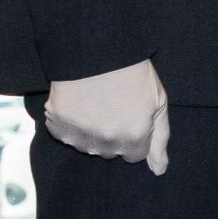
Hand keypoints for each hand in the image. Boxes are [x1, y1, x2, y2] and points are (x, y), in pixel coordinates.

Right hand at [45, 59, 168, 175]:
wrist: (97, 47)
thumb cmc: (133, 73)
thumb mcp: (158, 103)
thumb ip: (160, 140)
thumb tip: (159, 171)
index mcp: (134, 137)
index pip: (134, 155)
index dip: (134, 135)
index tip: (130, 116)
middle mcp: (106, 141)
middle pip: (110, 152)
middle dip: (113, 135)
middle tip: (112, 107)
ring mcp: (80, 133)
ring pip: (86, 146)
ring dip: (90, 132)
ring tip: (95, 104)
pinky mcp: (57, 122)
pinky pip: (63, 134)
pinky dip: (68, 123)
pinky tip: (78, 103)